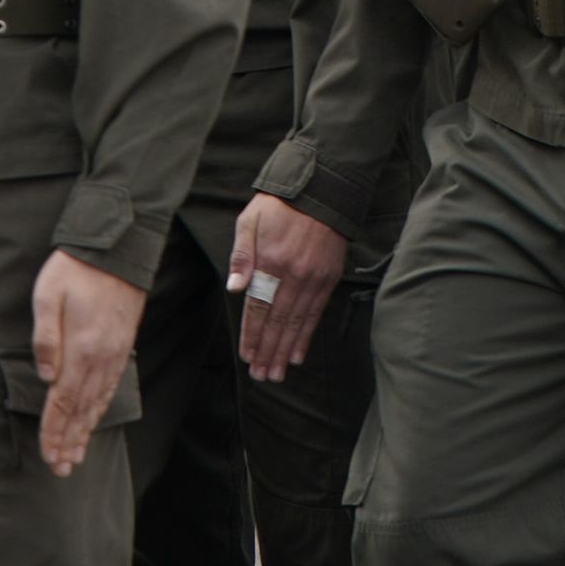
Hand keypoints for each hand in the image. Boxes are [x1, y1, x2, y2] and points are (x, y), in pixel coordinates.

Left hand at [28, 250, 146, 474]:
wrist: (117, 248)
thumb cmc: (75, 270)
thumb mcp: (49, 296)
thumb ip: (46, 338)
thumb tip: (45, 376)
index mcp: (81, 349)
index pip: (63, 402)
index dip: (54, 432)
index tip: (48, 457)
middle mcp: (101, 358)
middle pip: (82, 410)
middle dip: (70, 441)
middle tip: (61, 469)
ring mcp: (114, 354)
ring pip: (99, 403)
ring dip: (86, 431)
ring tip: (77, 455)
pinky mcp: (121, 345)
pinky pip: (111, 387)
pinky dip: (101, 409)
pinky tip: (96, 419)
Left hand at [228, 195, 350, 378]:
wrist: (321, 189)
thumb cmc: (279, 205)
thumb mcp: (249, 221)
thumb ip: (241, 256)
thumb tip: (235, 289)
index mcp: (270, 261)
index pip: (258, 307)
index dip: (252, 335)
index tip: (247, 357)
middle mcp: (293, 274)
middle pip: (277, 322)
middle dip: (268, 352)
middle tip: (262, 376)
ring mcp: (313, 278)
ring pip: (297, 323)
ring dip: (286, 351)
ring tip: (277, 373)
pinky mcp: (329, 278)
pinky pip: (316, 313)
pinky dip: (306, 336)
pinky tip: (299, 354)